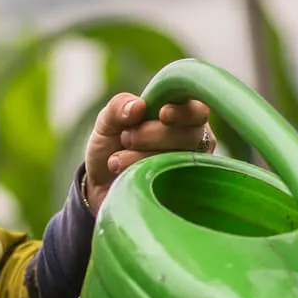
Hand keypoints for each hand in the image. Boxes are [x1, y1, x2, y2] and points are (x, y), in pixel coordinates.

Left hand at [84, 93, 213, 210]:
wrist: (100, 185)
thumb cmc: (111, 145)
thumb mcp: (107, 121)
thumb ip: (118, 107)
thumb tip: (139, 106)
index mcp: (181, 112)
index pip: (197, 109)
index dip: (184, 111)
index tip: (162, 114)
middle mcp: (195, 139)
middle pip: (191, 135)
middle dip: (154, 135)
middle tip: (125, 139)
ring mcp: (192, 167)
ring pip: (180, 160)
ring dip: (143, 158)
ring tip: (116, 161)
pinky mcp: (185, 191)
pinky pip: (175, 185)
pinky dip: (148, 178)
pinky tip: (129, 177)